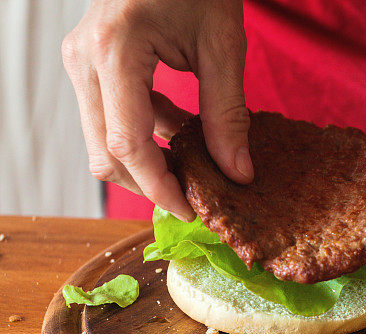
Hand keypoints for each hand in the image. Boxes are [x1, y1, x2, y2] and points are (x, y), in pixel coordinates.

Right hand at [62, 0, 252, 221]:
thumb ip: (228, 113)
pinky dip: (144, 135)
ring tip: (195, 165)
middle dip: (149, 184)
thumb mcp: (222, 46)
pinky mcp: (91, 63)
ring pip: (103, 140)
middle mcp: (85, 59)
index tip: (191, 210)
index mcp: (115, 51)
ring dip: (147, 161)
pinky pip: (110, 117)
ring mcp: (82, 61)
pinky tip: (182, 133)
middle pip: (105, 153)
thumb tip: (237, 173)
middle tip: (194, 197)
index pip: (128, 144)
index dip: (159, 187)